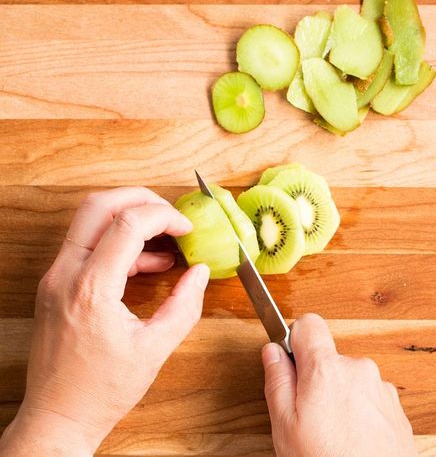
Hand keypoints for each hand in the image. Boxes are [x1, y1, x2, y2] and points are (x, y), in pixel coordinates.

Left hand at [0, 187, 209, 455]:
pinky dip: (120, 243)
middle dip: (141, 198)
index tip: (186, 229)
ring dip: (130, 219)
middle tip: (171, 214)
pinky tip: (148, 262)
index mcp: (92, 289)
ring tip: (165, 241)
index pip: (128, 224)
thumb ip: (185, 305)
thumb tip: (200, 273)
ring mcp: (56, 276)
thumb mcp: (155, 349)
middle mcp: (66, 274)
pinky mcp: (57, 283)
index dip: (164, 217)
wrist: (58, 417)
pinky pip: (89, 245)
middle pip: (99, 205)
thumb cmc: (101, 390)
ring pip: (90, 219)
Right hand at [262, 314, 417, 456]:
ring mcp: (380, 388)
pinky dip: (358, 410)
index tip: (291, 361)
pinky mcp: (395, 407)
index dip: (295, 338)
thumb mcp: (286, 425)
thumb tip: (273, 351)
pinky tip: (352, 438)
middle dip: (315, 377)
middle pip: (328, 357)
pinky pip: (368, 396)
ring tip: (333, 432)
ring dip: (339, 395)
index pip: (308, 324)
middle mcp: (358, 369)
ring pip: (348, 378)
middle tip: (308, 413)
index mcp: (327, 368)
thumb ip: (277, 379)